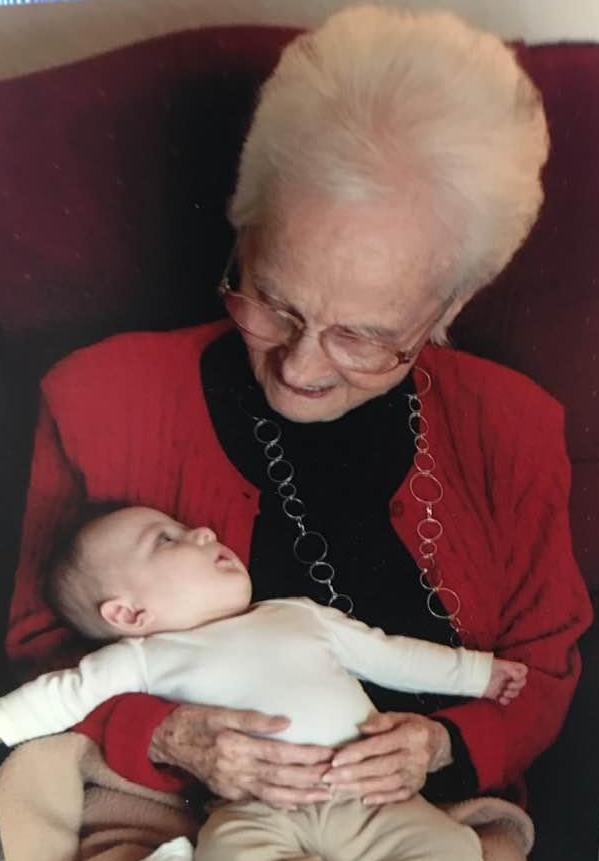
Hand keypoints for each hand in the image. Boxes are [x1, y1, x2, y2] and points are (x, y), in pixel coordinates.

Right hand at [148, 703, 334, 808]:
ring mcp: (231, 784)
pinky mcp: (226, 792)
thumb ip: (253, 718)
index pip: (280, 753)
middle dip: (310, 779)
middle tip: (336, 779)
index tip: (328, 754)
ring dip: (300, 797)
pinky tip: (295, 803)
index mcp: (236, 745)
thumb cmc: (194, 720)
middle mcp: (235, 769)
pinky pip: (257, 800)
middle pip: (281, 777)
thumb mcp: (221, 711)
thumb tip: (286, 722)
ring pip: (272, 794)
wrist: (164, 739)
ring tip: (324, 796)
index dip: (306, 756)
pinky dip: (278, 803)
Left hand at [321, 712, 451, 804]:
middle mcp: (416, 757)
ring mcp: (417, 774)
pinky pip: (397, 796)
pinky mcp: (417, 787)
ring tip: (337, 788)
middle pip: (380, 767)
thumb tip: (360, 727)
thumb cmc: (412, 726)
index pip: (379, 745)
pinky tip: (362, 800)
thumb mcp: (400, 716)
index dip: (356, 753)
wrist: (438, 743)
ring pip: (385, 783)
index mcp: (411, 735)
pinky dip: (380, 798)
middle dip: (352, 773)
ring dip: (359, 787)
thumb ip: (381, 721)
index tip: (335, 759)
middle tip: (328, 777)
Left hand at [484, 658, 527, 704]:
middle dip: (518, 686)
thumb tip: (518, 676)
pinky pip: (507, 700)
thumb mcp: (499, 664)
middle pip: (522, 683)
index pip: (523, 670)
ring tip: (504, 693)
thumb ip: (510, 668)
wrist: (473, 675)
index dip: (522, 674)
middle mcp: (508, 677)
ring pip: (516, 692)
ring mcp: (504, 686)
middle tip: (508, 686)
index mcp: (509, 668)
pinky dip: (506, 701)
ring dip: (512, 694)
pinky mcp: (498, 694)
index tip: (514, 677)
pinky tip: (500, 699)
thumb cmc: (485, 666)